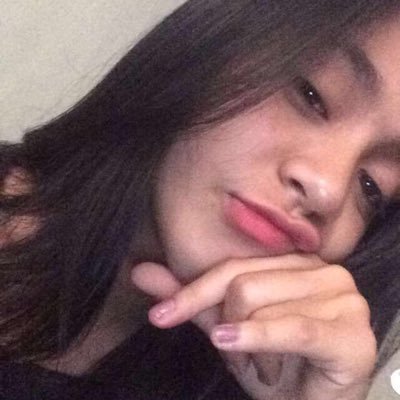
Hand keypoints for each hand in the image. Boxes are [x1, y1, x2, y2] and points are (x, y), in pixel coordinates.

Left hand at [131, 255, 375, 399]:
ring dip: (247, 347)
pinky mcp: (353, 332)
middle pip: (244, 283)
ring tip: (263, 365)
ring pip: (260, 304)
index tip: (159, 315)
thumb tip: (140, 270)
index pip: (235, 267)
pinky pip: (292, 329)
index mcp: (296, 262)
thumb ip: (192, 299)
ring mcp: (344, 296)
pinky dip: (258, 340)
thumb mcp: (229, 328)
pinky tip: (233, 345)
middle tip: (238, 352)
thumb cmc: (275, 364)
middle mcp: (324, 269)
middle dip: (228, 325)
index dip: (193, 292)